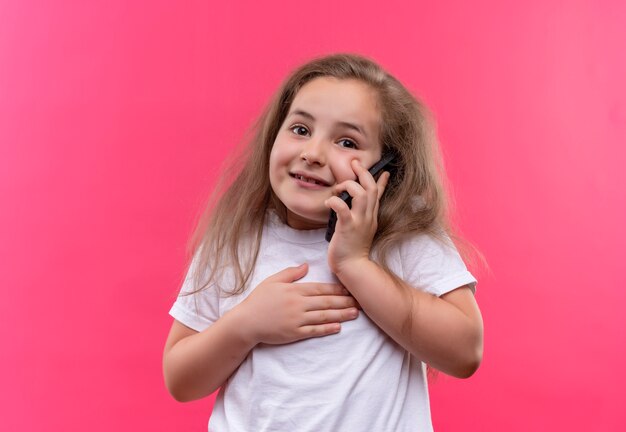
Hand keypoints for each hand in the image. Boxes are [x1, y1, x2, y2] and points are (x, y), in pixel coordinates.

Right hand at [237, 263, 358, 344]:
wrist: (246, 322)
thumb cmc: (258, 300)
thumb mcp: (273, 281)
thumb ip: (290, 273)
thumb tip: (306, 266)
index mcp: (294, 290)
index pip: (320, 289)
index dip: (336, 290)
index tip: (349, 289)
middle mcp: (298, 304)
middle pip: (326, 302)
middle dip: (344, 301)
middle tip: (359, 301)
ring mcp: (297, 320)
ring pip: (323, 316)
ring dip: (341, 315)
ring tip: (355, 313)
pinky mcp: (294, 333)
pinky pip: (314, 330)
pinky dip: (327, 329)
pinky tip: (338, 327)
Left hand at [325, 159, 389, 274]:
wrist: (353, 267)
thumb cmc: (352, 249)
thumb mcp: (362, 229)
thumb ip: (362, 216)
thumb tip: (358, 207)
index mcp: (371, 217)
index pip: (378, 194)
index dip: (381, 181)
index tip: (384, 170)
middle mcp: (368, 217)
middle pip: (371, 189)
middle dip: (363, 173)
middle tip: (354, 163)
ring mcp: (359, 222)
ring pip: (361, 195)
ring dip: (349, 185)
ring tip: (338, 187)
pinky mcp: (348, 227)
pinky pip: (343, 209)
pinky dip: (335, 201)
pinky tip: (329, 201)